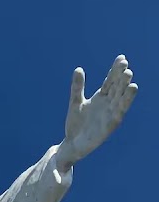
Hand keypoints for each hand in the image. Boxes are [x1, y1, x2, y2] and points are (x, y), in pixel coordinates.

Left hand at [56, 55, 136, 172]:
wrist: (71, 144)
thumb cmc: (75, 124)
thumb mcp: (75, 102)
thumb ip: (77, 87)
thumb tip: (78, 69)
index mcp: (101, 96)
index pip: (111, 80)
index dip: (115, 70)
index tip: (121, 58)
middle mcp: (109, 103)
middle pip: (117, 87)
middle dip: (121, 77)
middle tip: (125, 65)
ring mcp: (110, 113)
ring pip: (120, 98)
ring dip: (126, 89)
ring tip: (130, 77)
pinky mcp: (110, 124)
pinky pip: (119, 112)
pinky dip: (125, 103)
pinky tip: (130, 93)